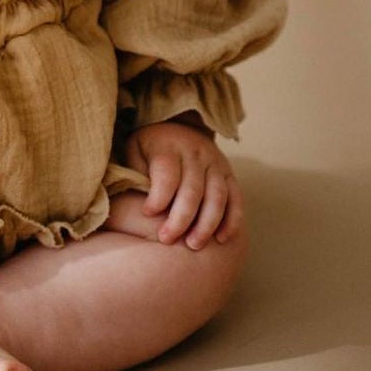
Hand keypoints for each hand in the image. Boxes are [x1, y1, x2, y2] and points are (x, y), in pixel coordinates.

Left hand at [123, 117, 243, 249]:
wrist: (180, 125)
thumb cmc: (151, 147)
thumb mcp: (135, 149)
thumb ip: (136, 172)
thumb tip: (138, 201)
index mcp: (169, 147)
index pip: (167, 175)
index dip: (158, 197)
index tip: (147, 214)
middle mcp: (196, 154)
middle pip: (192, 190)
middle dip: (180, 219)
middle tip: (167, 239)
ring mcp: (216, 163)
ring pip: (217, 197)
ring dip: (207, 224)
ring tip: (193, 245)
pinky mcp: (229, 174)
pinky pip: (235, 198)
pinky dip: (232, 220)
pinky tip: (221, 239)